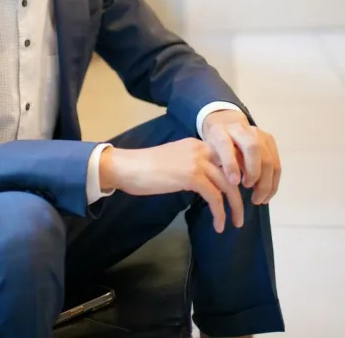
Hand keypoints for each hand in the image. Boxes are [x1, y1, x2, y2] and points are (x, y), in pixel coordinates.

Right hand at [99, 139, 243, 233]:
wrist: (127, 166)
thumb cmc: (145, 167)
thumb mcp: (175, 160)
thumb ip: (192, 166)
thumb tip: (206, 183)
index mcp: (197, 144)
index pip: (227, 158)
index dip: (237, 177)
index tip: (238, 194)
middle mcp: (200, 149)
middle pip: (232, 171)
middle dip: (239, 195)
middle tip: (241, 214)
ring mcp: (197, 161)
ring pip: (228, 185)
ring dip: (235, 207)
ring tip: (235, 223)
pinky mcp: (191, 176)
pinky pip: (214, 197)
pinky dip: (219, 213)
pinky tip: (218, 225)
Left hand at [202, 110, 281, 204]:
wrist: (226, 127)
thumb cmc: (215, 147)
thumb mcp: (208, 154)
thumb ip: (215, 165)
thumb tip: (225, 186)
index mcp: (220, 132)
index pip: (225, 144)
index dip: (230, 164)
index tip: (234, 183)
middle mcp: (240, 129)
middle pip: (253, 148)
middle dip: (254, 173)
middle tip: (248, 191)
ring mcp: (258, 133)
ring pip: (268, 158)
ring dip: (266, 182)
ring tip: (258, 199)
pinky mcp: (269, 140)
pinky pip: (276, 163)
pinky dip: (273, 182)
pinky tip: (266, 195)